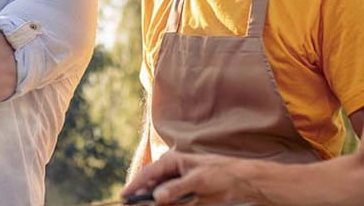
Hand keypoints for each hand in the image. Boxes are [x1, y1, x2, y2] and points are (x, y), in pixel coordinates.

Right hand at [118, 153, 243, 204]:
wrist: (239, 183)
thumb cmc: (220, 173)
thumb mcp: (198, 179)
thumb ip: (176, 188)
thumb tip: (157, 197)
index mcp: (172, 162)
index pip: (149, 173)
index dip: (135, 185)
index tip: (124, 195)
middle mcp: (170, 174)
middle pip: (150, 187)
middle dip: (141, 197)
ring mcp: (175, 187)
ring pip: (157, 198)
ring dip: (152, 204)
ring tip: (150, 205)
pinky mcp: (182, 198)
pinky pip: (169, 205)